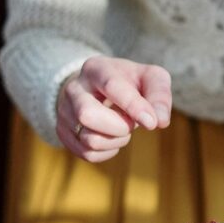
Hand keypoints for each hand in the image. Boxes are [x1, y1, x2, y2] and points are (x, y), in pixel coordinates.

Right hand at [56, 55, 171, 161]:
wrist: (101, 87)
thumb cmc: (132, 82)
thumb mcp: (151, 78)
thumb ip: (159, 96)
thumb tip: (160, 121)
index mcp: (97, 69)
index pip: (111, 86)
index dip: (133, 106)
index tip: (152, 123)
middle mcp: (74, 88)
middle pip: (88, 115)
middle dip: (119, 127)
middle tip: (132, 123)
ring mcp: (64, 111)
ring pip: (89, 139)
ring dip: (116, 141)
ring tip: (123, 128)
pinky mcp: (63, 131)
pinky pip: (86, 153)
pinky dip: (107, 152)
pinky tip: (113, 138)